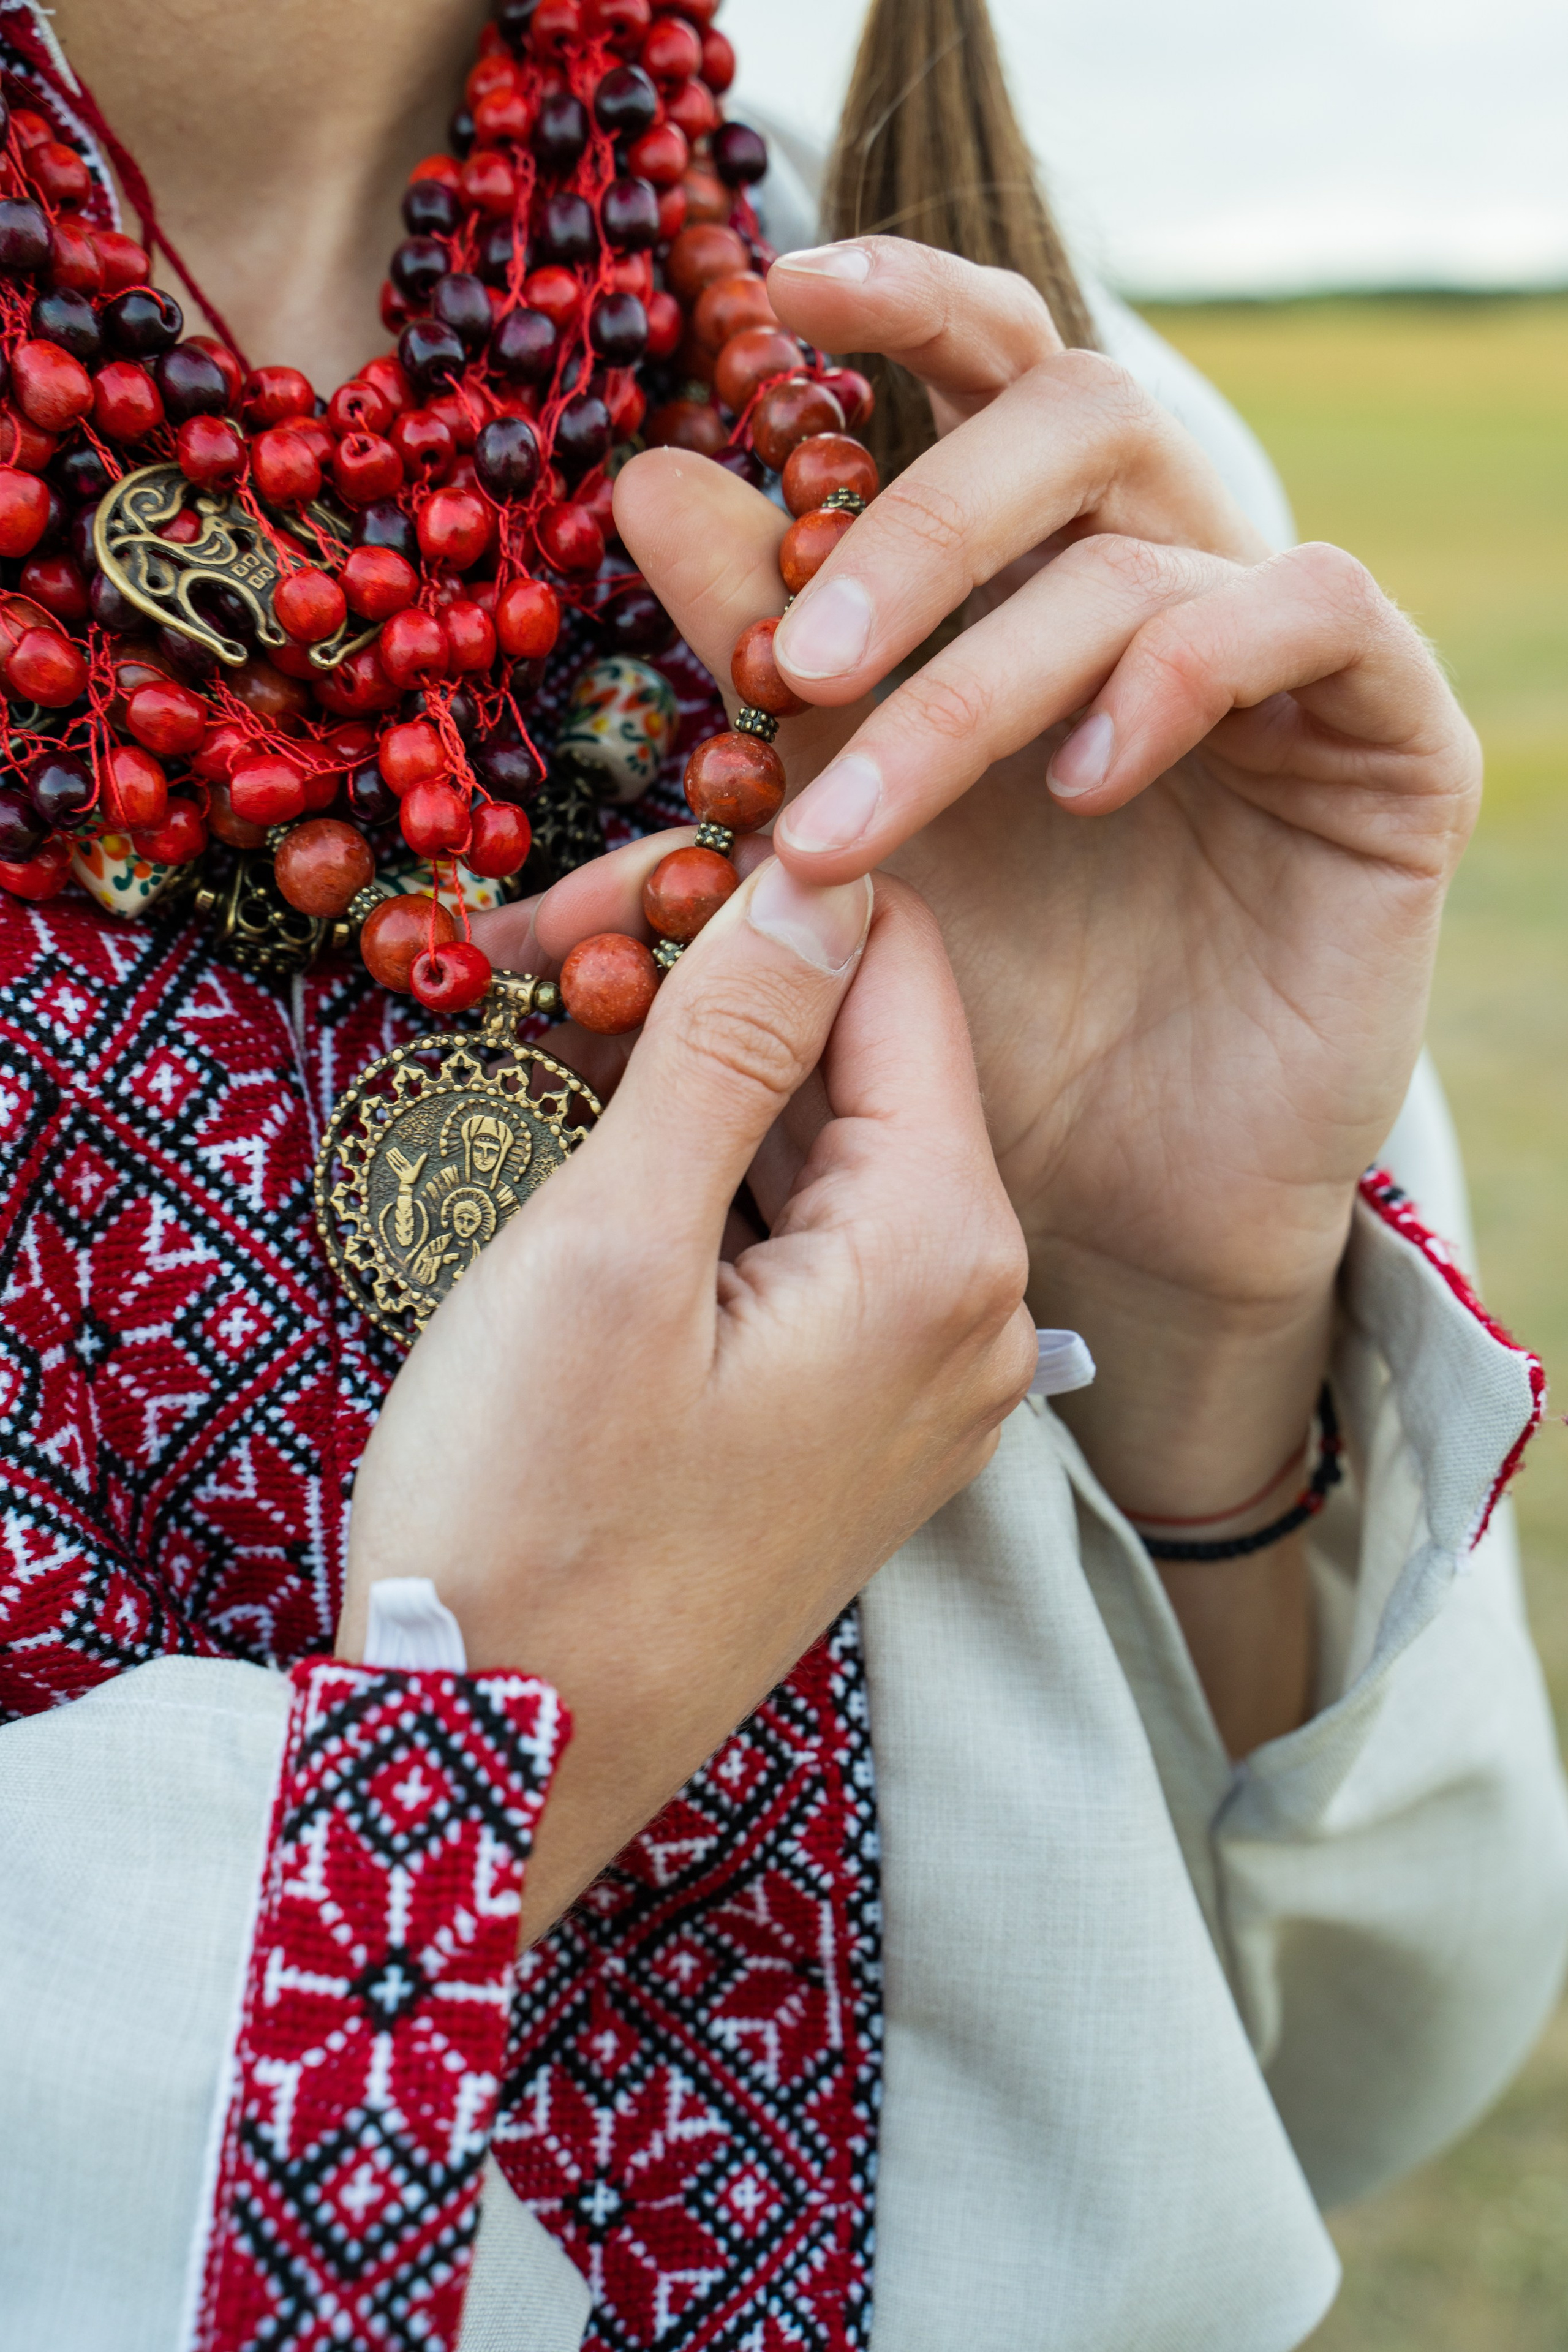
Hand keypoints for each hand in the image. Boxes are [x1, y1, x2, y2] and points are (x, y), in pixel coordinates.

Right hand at [341, 866, 1033, 1937]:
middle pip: (869, 1061)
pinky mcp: (860, 1425)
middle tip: (549, 960)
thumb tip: (815, 874)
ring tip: (561, 1049)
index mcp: (948, 1251)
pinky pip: (815, 1247)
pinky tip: (614, 1159)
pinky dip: (721, 1183)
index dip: (766, 891)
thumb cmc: (533, 1516)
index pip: (900, 973)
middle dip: (719, 988)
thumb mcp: (612, 1246)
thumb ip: (729, 1042)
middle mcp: (979, 1315)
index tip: (622, 879)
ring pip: (832, 1151)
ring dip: (706, 1082)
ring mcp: (927, 1382)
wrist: (503, 1765)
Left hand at [593, 238, 1480, 1547]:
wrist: (1125, 1201)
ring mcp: (1280, 655)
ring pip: (1143, 549)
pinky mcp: (1388, 737)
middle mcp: (1156, 582)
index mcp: (1027, 582)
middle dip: (911, 526)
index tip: (769, 292)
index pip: (981, 374)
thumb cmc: (974, 1038)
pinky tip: (1088, 785)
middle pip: (1066, 414)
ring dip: (979, 676)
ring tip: (858, 830)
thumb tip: (602, 586)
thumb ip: (723, 750)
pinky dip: (1182, 677)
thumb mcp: (828, 882)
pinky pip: (1312, 617)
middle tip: (787, 670)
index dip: (894, 302)